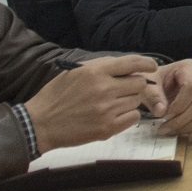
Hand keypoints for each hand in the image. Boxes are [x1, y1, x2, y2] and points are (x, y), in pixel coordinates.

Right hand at [27, 54, 163, 151]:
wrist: (40, 123)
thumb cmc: (56, 96)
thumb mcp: (75, 72)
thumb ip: (101, 66)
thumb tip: (126, 64)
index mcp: (94, 71)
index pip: (132, 62)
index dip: (147, 63)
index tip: (152, 66)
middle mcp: (103, 88)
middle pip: (139, 83)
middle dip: (134, 85)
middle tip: (123, 90)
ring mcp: (106, 109)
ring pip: (137, 101)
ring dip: (129, 101)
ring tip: (112, 104)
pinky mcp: (107, 128)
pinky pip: (134, 117)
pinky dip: (128, 116)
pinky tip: (114, 115)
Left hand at [151, 59, 191, 134]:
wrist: (158, 82)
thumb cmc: (154, 81)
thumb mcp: (148, 85)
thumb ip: (153, 96)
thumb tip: (161, 112)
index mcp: (190, 68)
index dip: (179, 104)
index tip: (164, 115)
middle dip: (181, 119)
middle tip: (163, 128)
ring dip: (188, 126)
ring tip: (171, 130)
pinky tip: (178, 129)